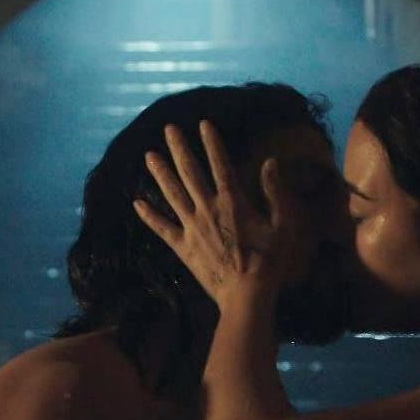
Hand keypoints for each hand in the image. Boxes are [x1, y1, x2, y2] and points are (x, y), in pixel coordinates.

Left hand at [133, 120, 303, 308]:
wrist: (246, 296)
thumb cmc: (269, 261)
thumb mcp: (283, 224)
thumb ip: (275, 191)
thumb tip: (270, 161)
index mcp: (232, 201)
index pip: (220, 163)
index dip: (212, 142)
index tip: (203, 123)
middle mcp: (207, 208)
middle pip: (190, 172)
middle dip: (179, 148)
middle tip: (168, 129)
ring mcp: (191, 227)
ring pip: (171, 194)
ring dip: (160, 173)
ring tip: (148, 155)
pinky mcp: (182, 247)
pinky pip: (162, 228)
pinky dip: (149, 215)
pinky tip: (136, 203)